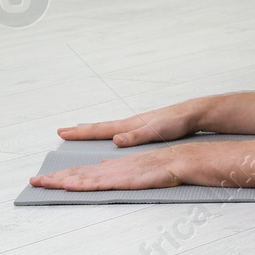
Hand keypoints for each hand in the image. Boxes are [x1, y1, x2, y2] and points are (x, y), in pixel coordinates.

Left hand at [29, 145, 182, 191]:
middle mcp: (109, 168)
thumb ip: (117, 169)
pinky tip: (68, 184)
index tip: (47, 178)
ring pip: (82, 177)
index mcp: (111, 167)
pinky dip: (80, 183)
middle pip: (76, 173)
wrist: (178, 161)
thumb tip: (102, 168)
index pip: (82, 172)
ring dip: (60, 180)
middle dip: (54, 177)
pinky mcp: (121, 179)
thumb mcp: (135, 169)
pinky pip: (96, 183)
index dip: (63, 175)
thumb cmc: (160, 167)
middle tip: (33, 181)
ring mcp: (114, 173)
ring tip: (42, 183)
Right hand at [56, 99, 204, 147]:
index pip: (99, 129)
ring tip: (80, 135)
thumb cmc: (176, 121)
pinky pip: (118, 133)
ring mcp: (136, 127)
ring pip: (108, 130)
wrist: (192, 114)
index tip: (63, 132)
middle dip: (80, 132)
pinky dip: (108, 136)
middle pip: (99, 128)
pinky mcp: (144, 131)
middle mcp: (129, 125)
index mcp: (129, 125)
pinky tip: (109, 140)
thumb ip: (136, 136)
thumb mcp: (156, 130)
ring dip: (93, 133)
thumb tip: (115, 139)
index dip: (80, 132)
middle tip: (63, 132)